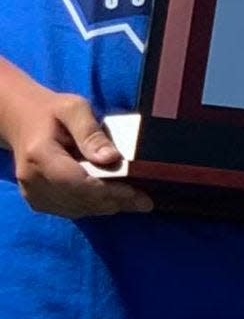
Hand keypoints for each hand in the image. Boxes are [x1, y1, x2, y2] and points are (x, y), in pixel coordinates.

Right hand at [5, 87, 152, 216]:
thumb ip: (91, 132)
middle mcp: (32, 180)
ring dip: (106, 207)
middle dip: (114, 202)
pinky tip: (113, 200)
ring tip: (135, 202)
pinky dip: (93, 207)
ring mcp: (33, 194)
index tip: (136, 193)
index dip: (107, 191)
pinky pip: (71, 210)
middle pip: (79, 200)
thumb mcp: (74, 108)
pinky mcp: (38, 202)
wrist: (23, 121)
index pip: (76, 182)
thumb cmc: (52, 111)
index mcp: (40, 155)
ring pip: (77, 209)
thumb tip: (112, 158)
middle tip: (144, 202)